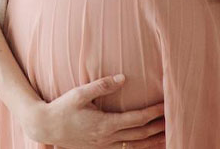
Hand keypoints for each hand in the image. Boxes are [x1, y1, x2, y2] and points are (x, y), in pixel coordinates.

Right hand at [20, 74, 165, 147]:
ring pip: (135, 145)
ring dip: (152, 141)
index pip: (137, 119)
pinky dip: (139, 147)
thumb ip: (101, 85)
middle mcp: (107, 138)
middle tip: (174, 120)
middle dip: (158, 127)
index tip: (165, 105)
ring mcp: (104, 145)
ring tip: (168, 135)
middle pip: (140, 134)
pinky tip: (146, 143)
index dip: (153, 113)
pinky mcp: (99, 148)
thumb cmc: (62, 108)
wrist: (45, 127)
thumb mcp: (79, 93)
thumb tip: (123, 78)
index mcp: (105, 124)